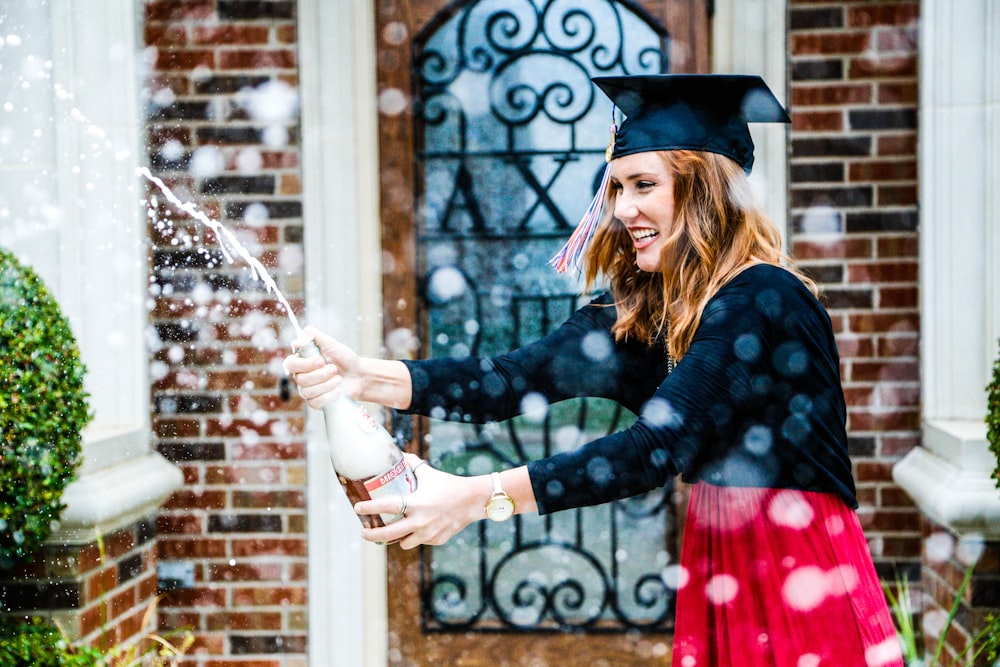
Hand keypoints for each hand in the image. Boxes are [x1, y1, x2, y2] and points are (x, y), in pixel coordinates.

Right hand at [282, 326, 362, 408]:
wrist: (358, 375)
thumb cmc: (343, 358)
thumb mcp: (331, 343)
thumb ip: (314, 336)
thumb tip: (299, 338)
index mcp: (302, 361)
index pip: (290, 364)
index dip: (304, 364)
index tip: (321, 360)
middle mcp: (301, 376)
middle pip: (300, 379)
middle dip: (320, 375)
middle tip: (334, 369)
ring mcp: (307, 390)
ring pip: (308, 392)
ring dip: (327, 384)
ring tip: (339, 378)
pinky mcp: (316, 402)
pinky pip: (315, 402)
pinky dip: (329, 396)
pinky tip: (338, 390)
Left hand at [355, 453, 490, 548]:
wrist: (472, 501)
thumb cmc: (449, 485)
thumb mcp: (429, 473)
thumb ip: (412, 464)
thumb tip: (400, 454)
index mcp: (416, 503)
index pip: (387, 507)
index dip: (370, 507)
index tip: (357, 508)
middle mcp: (420, 521)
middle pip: (389, 534)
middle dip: (373, 535)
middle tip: (364, 532)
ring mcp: (428, 533)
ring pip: (403, 543)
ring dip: (397, 538)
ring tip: (393, 531)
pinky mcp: (436, 540)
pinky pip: (420, 541)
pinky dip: (416, 536)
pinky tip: (418, 528)